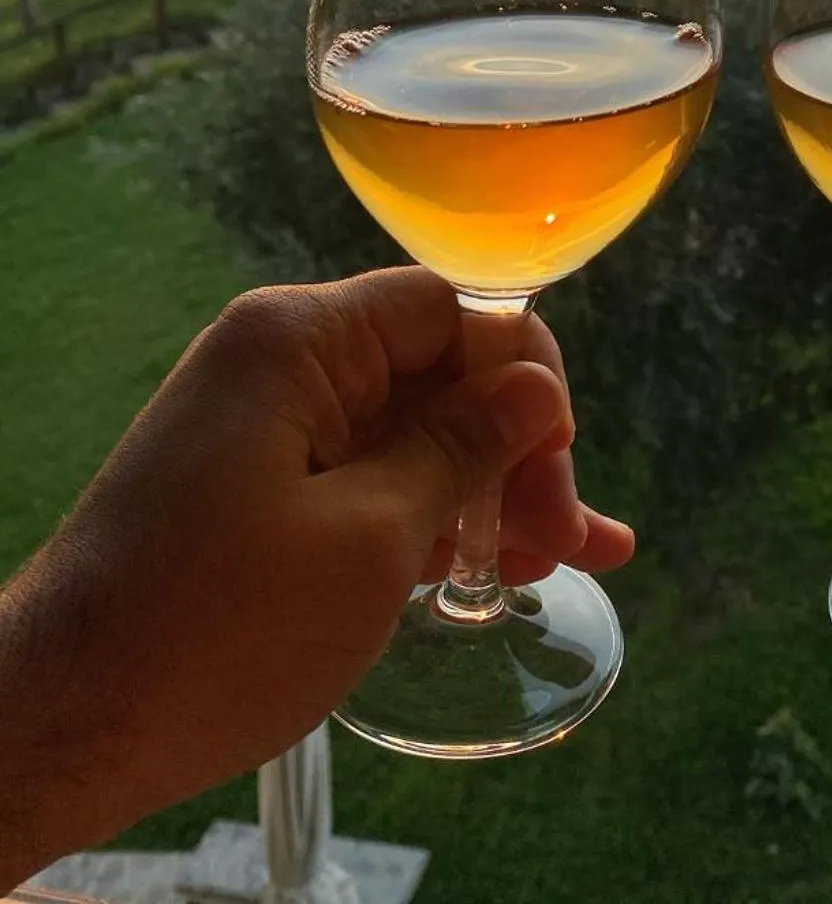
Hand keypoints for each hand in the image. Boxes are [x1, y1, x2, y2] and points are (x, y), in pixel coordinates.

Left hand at [0, 269, 632, 881]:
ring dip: (484, 491)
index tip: (557, 461)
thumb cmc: (220, 629)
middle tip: (565, 541)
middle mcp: (278, 363)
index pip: (448, 308)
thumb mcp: (371, 537)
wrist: (63, 725)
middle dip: (512, 448)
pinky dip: (427, 517)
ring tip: (558, 561)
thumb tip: (535, 384)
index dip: (521, 375)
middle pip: (433, 372)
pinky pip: (364, 479)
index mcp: (298, 339)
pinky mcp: (252, 493)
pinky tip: (496, 565)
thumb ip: (462, 447)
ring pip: (408, 433)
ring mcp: (262, 430)